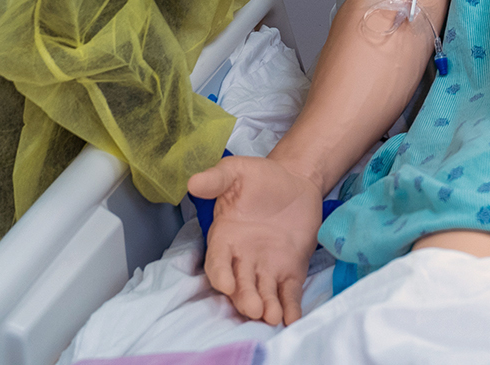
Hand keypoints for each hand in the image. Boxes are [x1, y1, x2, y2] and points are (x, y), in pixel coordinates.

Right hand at [188, 154, 324, 326]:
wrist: (296, 181)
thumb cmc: (261, 178)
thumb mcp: (237, 171)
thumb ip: (217, 179)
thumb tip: (194, 182)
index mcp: (226, 238)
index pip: (218, 262)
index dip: (220, 274)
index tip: (225, 284)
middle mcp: (243, 258)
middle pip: (240, 284)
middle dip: (244, 298)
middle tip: (253, 308)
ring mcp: (267, 267)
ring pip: (262, 292)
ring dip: (266, 306)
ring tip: (272, 316)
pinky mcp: (290, 270)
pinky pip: (288, 292)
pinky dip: (289, 306)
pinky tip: (292, 318)